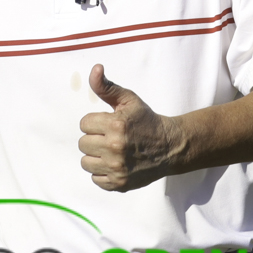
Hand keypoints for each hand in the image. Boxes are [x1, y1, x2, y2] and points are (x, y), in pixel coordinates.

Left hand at [78, 65, 183, 191]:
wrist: (170, 147)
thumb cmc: (146, 121)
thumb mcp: (129, 100)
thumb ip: (107, 86)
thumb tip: (95, 68)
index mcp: (116, 125)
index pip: (84, 124)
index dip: (95, 122)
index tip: (108, 124)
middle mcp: (115, 147)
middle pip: (82, 143)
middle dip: (94, 139)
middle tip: (110, 138)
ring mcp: (117, 168)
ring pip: (85, 162)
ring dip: (95, 157)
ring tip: (110, 152)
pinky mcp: (120, 183)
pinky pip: (95, 179)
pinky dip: (102, 173)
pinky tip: (115, 164)